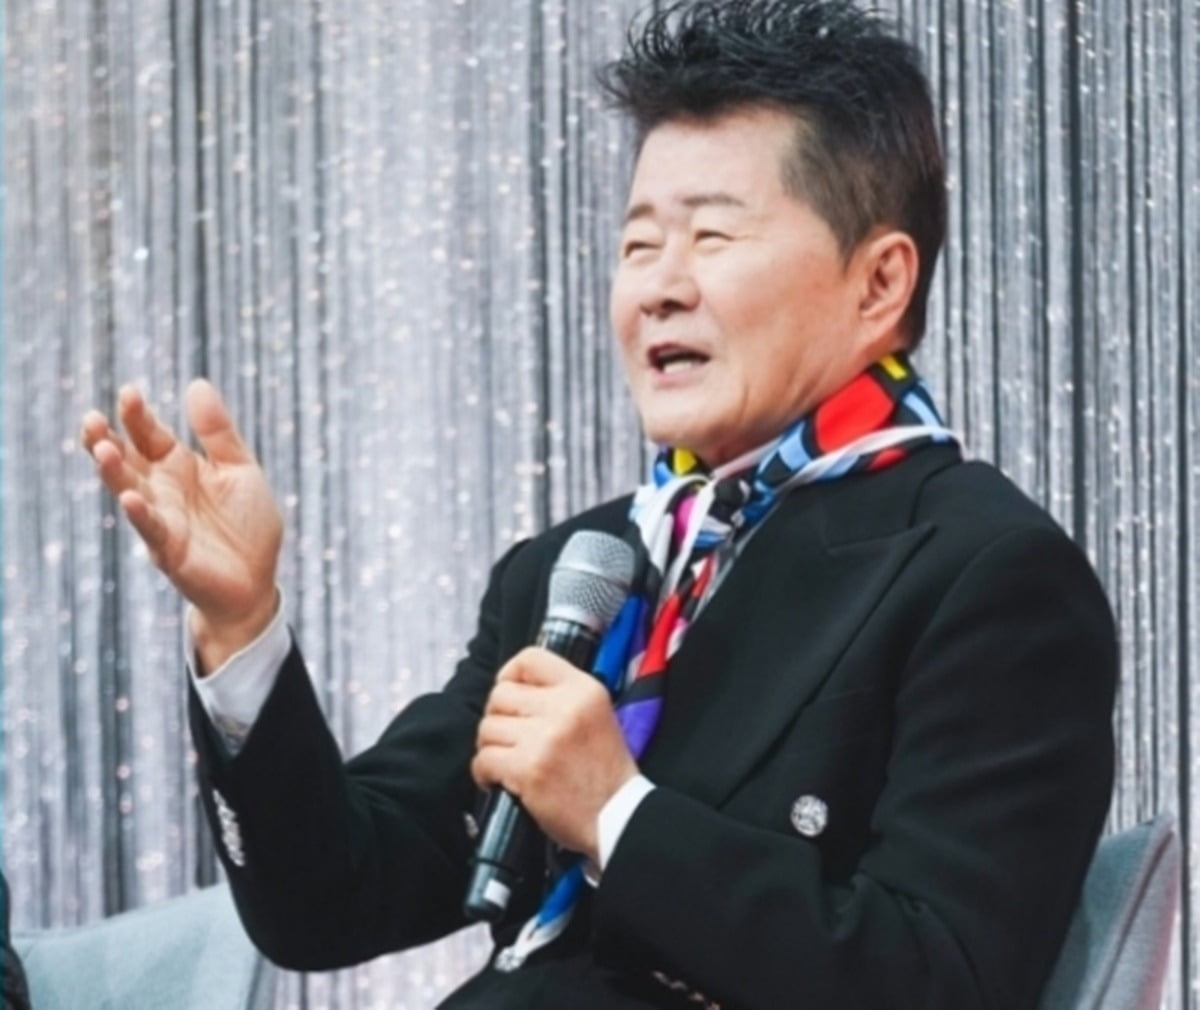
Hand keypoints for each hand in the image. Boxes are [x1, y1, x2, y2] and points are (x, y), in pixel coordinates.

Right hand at [81, 380, 282, 669]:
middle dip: (107, 439)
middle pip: (127, 459)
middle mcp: (162, 489)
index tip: (129, 393)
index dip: (137, 415)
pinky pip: (152, 529)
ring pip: (129, 490)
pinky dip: (141, 514)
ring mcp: (162, 518)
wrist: (257, 581)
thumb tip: (197, 384)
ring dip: (114, 472)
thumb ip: (218, 432)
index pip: (149, 433)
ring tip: (103, 449)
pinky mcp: (170, 549)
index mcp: (179, 465)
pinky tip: (131, 498)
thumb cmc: (247, 524)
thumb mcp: (240, 469)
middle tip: (93, 419)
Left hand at [472, 647, 637, 861]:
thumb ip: (561, 695)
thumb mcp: (597, 714)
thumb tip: (514, 687)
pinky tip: (497, 780)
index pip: (530, 658)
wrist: (617, 815)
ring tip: (506, 761)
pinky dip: (484, 772)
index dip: (510, 675)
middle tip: (510, 738)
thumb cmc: (604, 769)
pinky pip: (484, 759)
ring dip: (491, 746)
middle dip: (498, 718)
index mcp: (583, 689)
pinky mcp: (528, 769)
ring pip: (487, 727)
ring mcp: (544, 738)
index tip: (512, 698)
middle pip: (500, 695)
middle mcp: (564, 707)